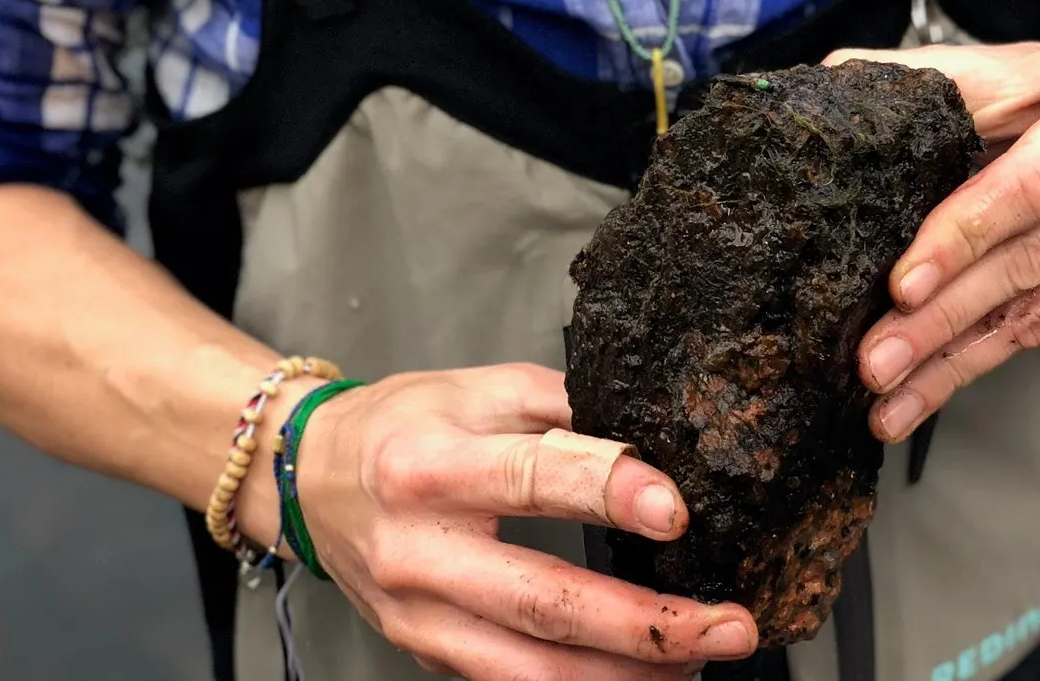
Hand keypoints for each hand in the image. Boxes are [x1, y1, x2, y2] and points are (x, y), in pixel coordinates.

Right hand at [252, 361, 758, 680]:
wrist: (310, 478)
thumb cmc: (404, 423)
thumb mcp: (477, 387)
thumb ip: (560, 406)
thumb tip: (651, 432)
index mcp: (434, 463)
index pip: (530, 478)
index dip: (607, 491)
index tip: (677, 510)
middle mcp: (423, 549)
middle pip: (543, 601)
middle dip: (645, 625)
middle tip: (729, 624)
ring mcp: (421, 616)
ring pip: (532, 669)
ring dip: (626, 676)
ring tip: (700, 662)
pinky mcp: (426, 652)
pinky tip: (637, 677)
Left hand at [824, 41, 1039, 440]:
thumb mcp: (993, 69)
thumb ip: (921, 80)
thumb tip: (828, 93)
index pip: (1028, 185)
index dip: (960, 238)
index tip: (899, 288)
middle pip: (1034, 262)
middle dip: (945, 320)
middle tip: (876, 363)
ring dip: (961, 362)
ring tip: (892, 398)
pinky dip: (995, 360)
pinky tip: (938, 384)